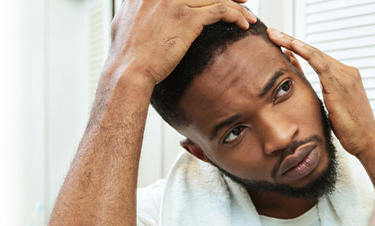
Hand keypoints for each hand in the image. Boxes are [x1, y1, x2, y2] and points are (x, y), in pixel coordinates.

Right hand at [107, 0, 256, 84]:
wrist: (128, 70)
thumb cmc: (127, 52)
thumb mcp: (125, 18)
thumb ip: (137, 5)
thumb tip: (139, 6)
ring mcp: (173, 2)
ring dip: (237, 6)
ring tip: (248, 16)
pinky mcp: (186, 18)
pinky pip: (219, 11)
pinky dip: (235, 16)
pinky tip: (242, 25)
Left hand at [267, 28, 374, 156]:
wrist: (367, 141)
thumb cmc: (350, 129)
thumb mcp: (331, 106)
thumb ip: (320, 90)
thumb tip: (305, 83)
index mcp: (346, 76)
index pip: (318, 57)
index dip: (298, 48)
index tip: (280, 42)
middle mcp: (347, 72)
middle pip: (315, 52)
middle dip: (291, 41)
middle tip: (272, 32)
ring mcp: (345, 77)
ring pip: (315, 54)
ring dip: (293, 43)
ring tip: (275, 35)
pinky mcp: (340, 85)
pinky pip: (321, 64)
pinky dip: (306, 53)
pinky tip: (293, 46)